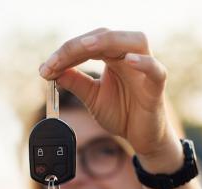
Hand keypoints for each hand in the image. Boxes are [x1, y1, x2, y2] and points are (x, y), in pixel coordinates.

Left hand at [39, 28, 182, 171]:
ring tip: (86, 48)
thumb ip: (75, 82)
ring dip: (109, 41)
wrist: (142, 138)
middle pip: (107, 36)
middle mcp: (130, 56)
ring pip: (135, 41)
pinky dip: (143, 63)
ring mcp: (145, 70)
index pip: (89, 43)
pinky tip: (128, 61)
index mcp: (113, 57)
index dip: (65, 53)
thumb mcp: (92, 97)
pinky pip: (155, 69)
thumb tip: (50, 70)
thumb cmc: (122, 113)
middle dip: (78, 45)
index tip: (45, 68)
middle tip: (56, 61)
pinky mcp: (156, 87)